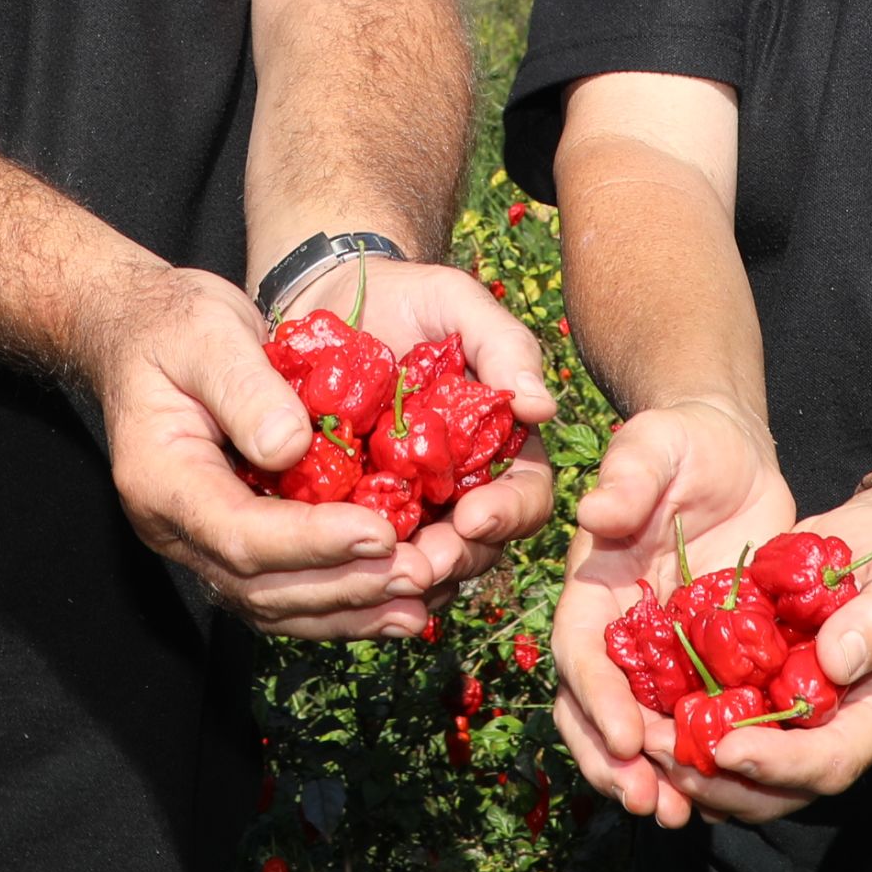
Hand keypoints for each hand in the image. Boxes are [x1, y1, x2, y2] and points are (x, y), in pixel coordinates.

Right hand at [80, 260, 428, 639]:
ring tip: (419, 602)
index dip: (312, 541)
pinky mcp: (236, 541)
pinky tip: (394, 599)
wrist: (145, 331)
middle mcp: (177, 527)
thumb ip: (244, 387)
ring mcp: (203, 542)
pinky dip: (341, 600)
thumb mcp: (206, 332)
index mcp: (160, 478)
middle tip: (418, 574)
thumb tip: (291, 447)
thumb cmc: (174, 325)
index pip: (239, 532)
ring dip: (350, 609)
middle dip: (343, 586)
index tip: (380, 533)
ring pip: (275, 602)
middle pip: (260, 585)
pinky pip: (287, 588)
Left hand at [288, 257, 563, 602]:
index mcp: (498, 445)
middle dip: (453, 560)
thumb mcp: (455, 302)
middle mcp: (459, 485)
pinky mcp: (350, 509)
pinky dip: (351, 562)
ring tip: (377, 572)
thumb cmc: (404, 297)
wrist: (328, 298)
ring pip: (419, 560)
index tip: (474, 517)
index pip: (525, 494)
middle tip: (420, 564)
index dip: (508, 514)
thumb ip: (504, 345)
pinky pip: (357, 549)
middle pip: (476, 545)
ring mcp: (405, 503)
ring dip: (403, 575)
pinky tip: (332, 561)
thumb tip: (543, 407)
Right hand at [547, 396, 790, 827]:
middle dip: (613, 762)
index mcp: (591, 586)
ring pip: (636, 730)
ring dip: (650, 778)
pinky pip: (690, 723)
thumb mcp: (656, 443)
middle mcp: (616, 630)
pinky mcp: (702, 664)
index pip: (581, 652)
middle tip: (648, 802)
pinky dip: (697, 761)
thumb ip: (628, 474)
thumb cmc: (684, 443)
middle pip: (594, 710)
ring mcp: (657, 654)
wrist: (732, 454)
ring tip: (676, 816)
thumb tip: (596, 511)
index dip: (597, 699)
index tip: (627, 738)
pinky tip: (718, 794)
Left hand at [656, 477, 871, 823]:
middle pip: (781, 790)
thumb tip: (837, 662)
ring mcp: (797, 724)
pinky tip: (649, 720)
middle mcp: (835, 732)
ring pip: (747, 779)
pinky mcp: (764, 701)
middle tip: (663, 753)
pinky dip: (689, 741)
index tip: (728, 749)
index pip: (832, 761)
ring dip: (696, 771)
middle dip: (721, 782)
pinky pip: (726, 739)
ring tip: (647, 742)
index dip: (779, 764)